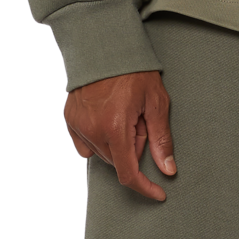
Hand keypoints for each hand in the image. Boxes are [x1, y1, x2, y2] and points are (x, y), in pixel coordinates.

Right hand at [64, 70, 175, 201]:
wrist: (106, 45)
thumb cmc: (134, 70)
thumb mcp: (156, 101)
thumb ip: (161, 139)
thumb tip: (168, 170)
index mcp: (116, 128)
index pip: (128, 173)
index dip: (145, 187)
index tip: (158, 193)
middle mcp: (93, 131)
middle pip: (117, 161)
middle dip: (133, 148)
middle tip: (140, 120)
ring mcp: (78, 126)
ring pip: (102, 154)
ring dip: (117, 143)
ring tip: (124, 113)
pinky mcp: (70, 119)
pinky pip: (86, 145)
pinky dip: (99, 139)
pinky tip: (107, 118)